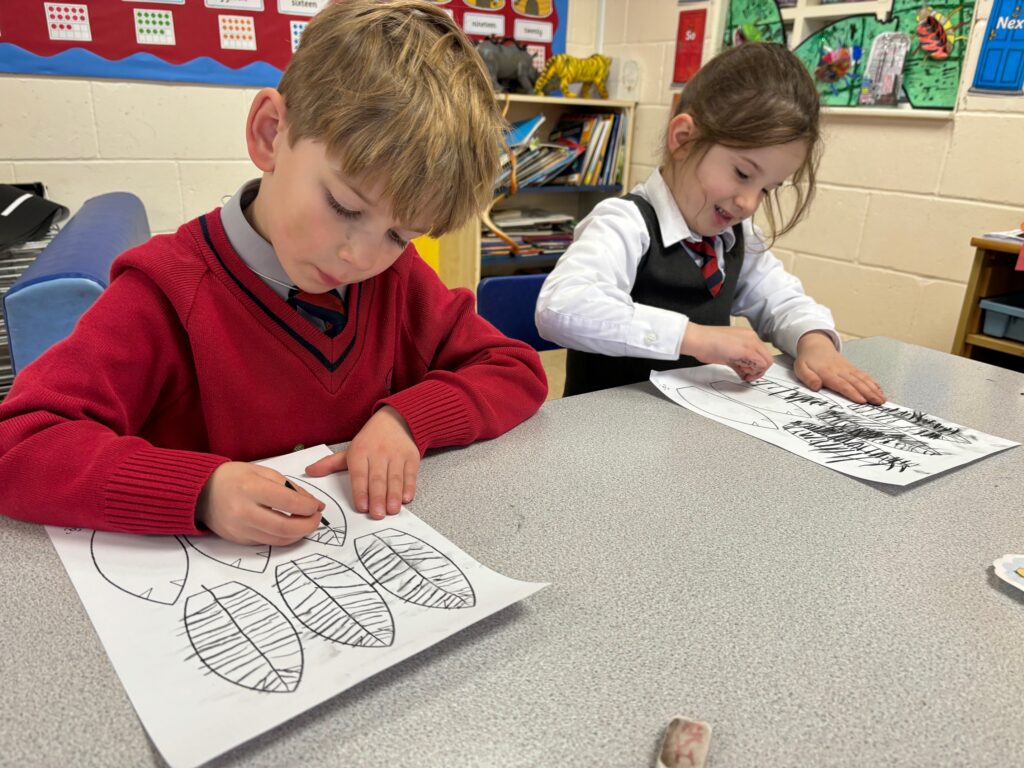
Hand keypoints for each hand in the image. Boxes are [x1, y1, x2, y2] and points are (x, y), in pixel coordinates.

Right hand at [196, 462, 324, 544]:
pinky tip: (289, 528)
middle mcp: (244, 512)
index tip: (317, 506)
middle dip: (308, 525)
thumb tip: (315, 504)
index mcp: (251, 489)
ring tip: (305, 523)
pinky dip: (283, 537)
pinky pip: (267, 542)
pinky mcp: (238, 540)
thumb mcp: (263, 472)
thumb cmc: (235, 477)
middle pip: (285, 527)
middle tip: (316, 519)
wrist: (201, 491)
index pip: (288, 503)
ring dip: (298, 534)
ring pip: (278, 539)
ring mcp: (239, 529)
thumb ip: (290, 488)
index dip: (309, 507)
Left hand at [305, 406, 418, 520]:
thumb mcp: (350, 450)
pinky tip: (406, 498)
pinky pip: (410, 474)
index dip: (361, 491)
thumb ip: (331, 464)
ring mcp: (396, 454)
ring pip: (394, 478)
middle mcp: (378, 453)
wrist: (396, 420)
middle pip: (377, 478)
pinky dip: (409, 487)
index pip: (359, 474)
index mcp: (360, 452)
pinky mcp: (411, 457)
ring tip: (392, 510)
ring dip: (394, 495)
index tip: (362, 507)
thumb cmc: (370, 441)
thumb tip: (309, 472)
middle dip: (377, 497)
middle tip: (377, 514)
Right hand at [680, 323, 773, 381]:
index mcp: (747, 335)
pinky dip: (755, 372)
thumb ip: (738, 361)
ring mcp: (751, 343)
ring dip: (757, 372)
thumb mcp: (727, 354)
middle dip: (758, 370)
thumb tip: (743, 371)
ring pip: (767, 361)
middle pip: (766, 357)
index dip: (756, 365)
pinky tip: (743, 374)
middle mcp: (752, 337)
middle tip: (747, 376)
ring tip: (744, 374)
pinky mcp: (748, 350)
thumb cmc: (706, 344)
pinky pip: (762, 364)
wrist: (698, 339)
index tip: (746, 371)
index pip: (761, 353)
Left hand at [795, 331, 884, 404]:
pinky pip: (864, 375)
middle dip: (868, 393)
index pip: (842, 384)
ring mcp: (848, 369)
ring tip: (882, 399)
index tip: (861, 401)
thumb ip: (808, 378)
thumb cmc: (808, 360)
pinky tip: (880, 390)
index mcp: (828, 372)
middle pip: (856, 383)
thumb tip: (816, 387)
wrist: (816, 344)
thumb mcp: (800, 368)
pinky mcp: (852, 368)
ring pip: (863, 379)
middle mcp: (840, 371)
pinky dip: (873, 382)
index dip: (852, 393)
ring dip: (873, 389)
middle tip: (878, 403)